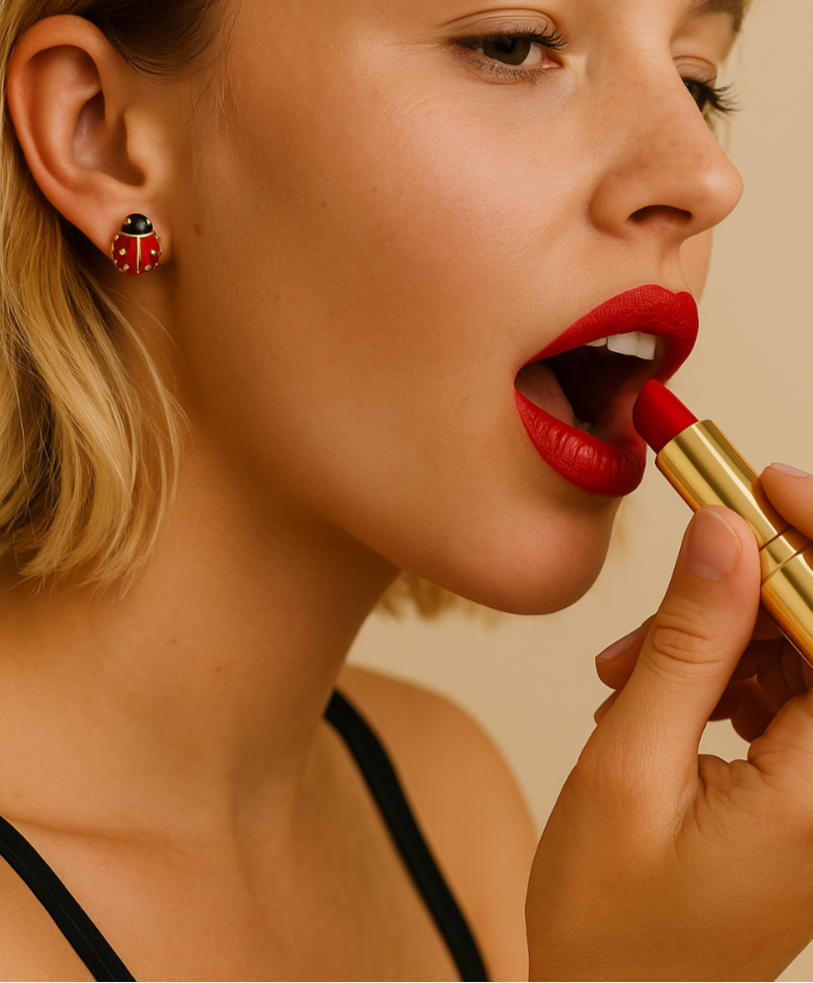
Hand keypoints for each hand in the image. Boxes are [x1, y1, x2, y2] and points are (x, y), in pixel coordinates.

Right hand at [525, 467, 812, 981]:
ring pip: (794, 652)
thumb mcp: (630, 766)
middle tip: (673, 560)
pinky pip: (778, 692)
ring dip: (715, 634)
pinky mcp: (802, 791)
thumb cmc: (613, 924)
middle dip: (745, 584)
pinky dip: (714, 675)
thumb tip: (724, 531)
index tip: (752, 481)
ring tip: (626, 666)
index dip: (809, 536)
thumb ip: (686, 645)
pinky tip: (647, 692)